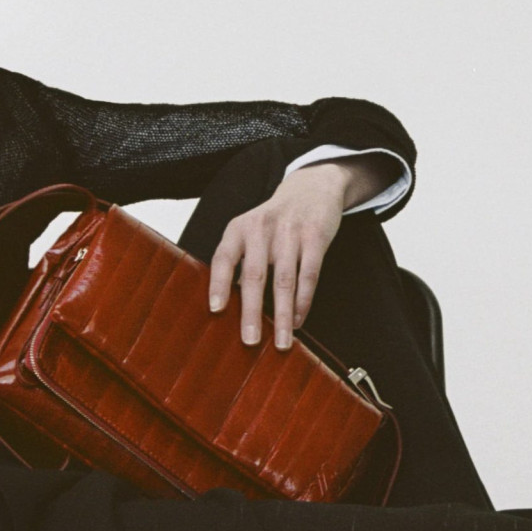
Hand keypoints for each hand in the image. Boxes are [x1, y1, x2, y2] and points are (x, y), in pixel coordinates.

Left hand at [207, 156, 389, 349]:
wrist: (311, 188)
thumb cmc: (274, 221)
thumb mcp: (250, 231)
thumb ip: (239, 262)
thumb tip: (226, 307)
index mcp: (239, 229)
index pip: (223, 258)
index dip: (218, 284)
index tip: (216, 310)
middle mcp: (261, 229)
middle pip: (254, 276)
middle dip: (252, 312)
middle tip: (250, 340)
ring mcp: (289, 232)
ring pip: (284, 281)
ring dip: (284, 315)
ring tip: (282, 342)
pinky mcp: (315, 237)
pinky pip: (309, 275)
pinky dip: (304, 301)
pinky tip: (299, 320)